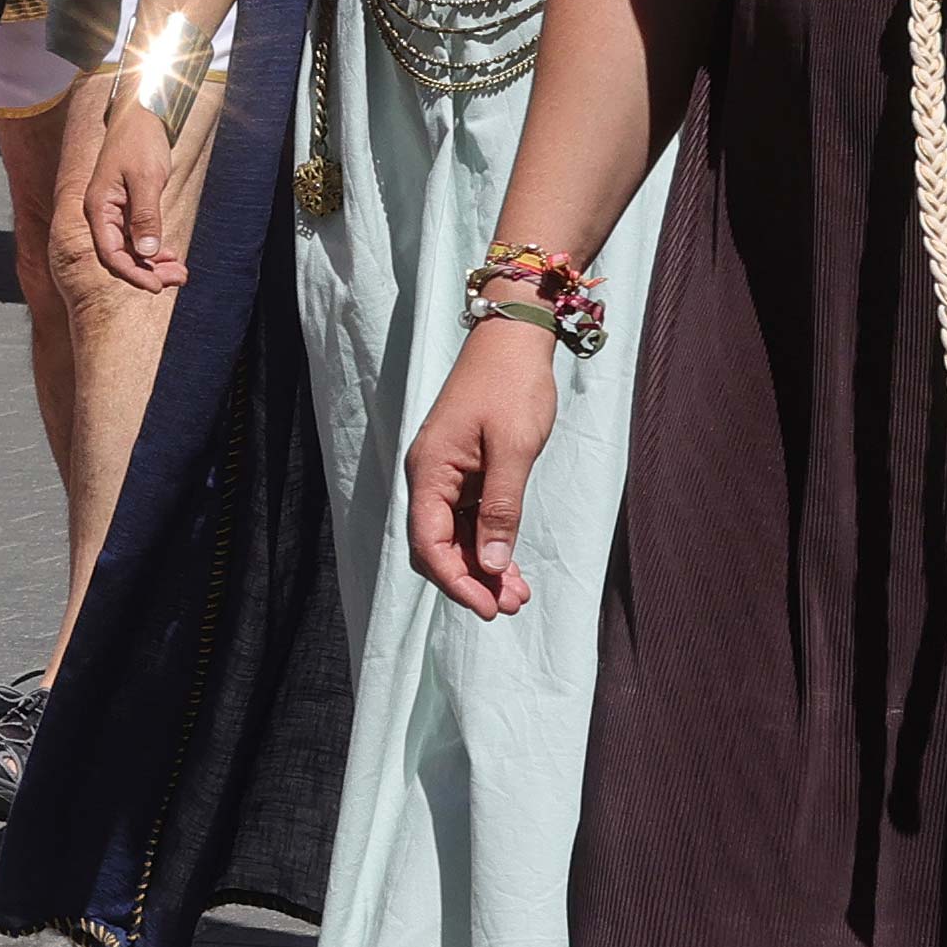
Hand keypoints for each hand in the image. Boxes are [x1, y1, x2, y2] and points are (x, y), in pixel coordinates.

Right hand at [70, 81, 193, 293]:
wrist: (141, 116)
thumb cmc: (139, 141)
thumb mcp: (146, 178)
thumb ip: (146, 216)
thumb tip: (147, 251)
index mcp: (98, 208)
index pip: (111, 254)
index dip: (133, 273)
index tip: (157, 286)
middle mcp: (103, 214)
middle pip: (121, 256)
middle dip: (149, 271)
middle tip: (178, 279)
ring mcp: (115, 213)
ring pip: (131, 249)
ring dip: (154, 263)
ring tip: (180, 273)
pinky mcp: (128, 209)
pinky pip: (138, 237)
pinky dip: (154, 249)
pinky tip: (170, 256)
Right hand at [406, 320, 558, 618]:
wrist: (514, 339)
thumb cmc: (512, 385)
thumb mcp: (513, 448)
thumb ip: (501, 507)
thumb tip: (490, 563)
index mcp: (430, 470)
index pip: (429, 543)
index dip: (455, 580)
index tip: (486, 607)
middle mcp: (431, 477)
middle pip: (440, 545)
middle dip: (472, 580)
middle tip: (509, 606)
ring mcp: (448, 475)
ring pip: (457, 536)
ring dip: (483, 567)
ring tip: (516, 596)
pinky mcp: (467, 472)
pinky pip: (470, 519)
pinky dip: (489, 544)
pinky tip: (510, 566)